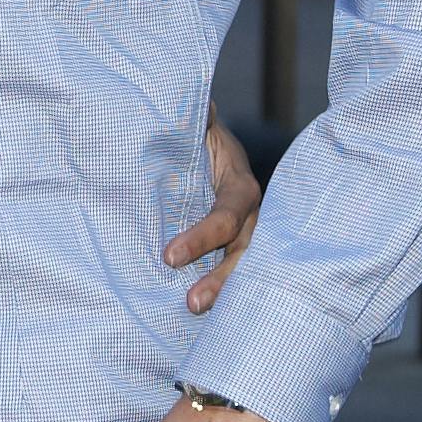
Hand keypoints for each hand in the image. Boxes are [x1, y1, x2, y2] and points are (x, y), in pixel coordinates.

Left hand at [165, 119, 263, 317]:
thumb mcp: (201, 131)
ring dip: (223, 293)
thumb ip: (198, 120)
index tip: (169, 255)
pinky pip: (235, 276)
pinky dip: (223, 296)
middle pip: (245, 253)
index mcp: (241, 187)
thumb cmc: (201, 145)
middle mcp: (251, 217)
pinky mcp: (234, 254)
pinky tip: (203, 320)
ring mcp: (248, 239)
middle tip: (192, 303)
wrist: (210, 155)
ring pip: (245, 270)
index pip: (229, 215)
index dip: (203, 236)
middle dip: (221, 279)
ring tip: (194, 312)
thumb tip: (197, 101)